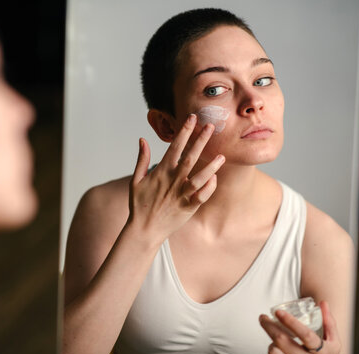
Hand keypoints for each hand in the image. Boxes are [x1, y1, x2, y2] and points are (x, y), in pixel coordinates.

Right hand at [128, 114, 224, 243]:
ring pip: (199, 178)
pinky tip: (215, 177)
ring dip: (211, 166)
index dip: (184, 131)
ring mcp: (181, 194)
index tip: (192, 118)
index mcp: (161, 172)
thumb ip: (142, 159)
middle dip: (201, 141)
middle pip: (190, 157)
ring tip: (221, 156)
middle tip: (211, 126)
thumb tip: (142, 139)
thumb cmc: (139, 205)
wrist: (144, 230)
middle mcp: (173, 181)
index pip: (175, 146)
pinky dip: (209, 187)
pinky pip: (202, 196)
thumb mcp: (136, 180)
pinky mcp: (188, 207)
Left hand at [259, 301, 340, 353]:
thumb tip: (323, 302)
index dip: (292, 322)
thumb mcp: (333, 342)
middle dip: (270, 327)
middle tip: (263, 318)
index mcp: (323, 352)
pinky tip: (275, 352)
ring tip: (274, 340)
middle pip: (283, 342)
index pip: (306, 335)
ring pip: (274, 353)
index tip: (278, 312)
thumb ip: (329, 322)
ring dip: (271, 343)